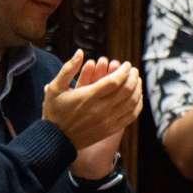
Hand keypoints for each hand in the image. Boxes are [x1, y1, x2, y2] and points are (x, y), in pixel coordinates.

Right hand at [43, 50, 142, 164]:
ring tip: (136, 80)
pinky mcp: (111, 129)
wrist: (55, 140)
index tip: (126, 64)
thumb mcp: (54, 88)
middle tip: (133, 70)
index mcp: (88, 97)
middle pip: (127, 90)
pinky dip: (137, 104)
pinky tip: (136, 96)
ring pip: (132, 103)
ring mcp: (108, 121)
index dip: (124, 71)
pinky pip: (131, 115)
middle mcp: (100, 109)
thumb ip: (68, 69)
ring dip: (138, 89)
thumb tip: (80, 52)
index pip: (114, 81)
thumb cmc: (54, 112)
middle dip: (133, 77)